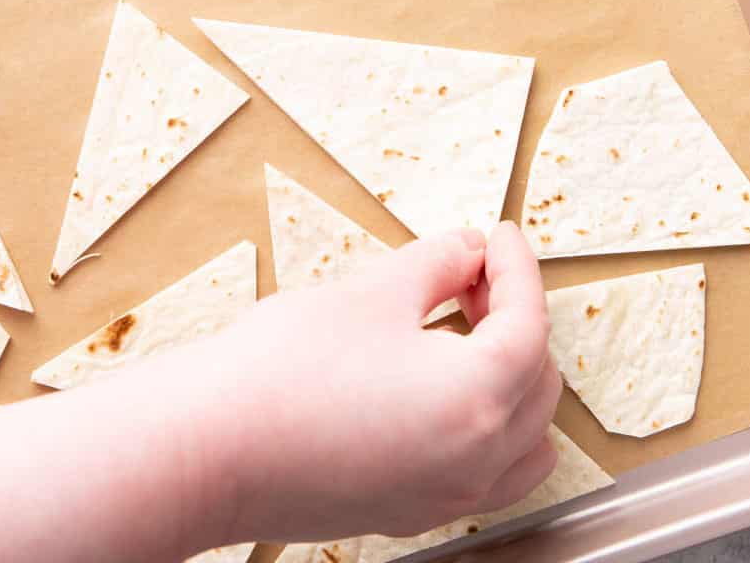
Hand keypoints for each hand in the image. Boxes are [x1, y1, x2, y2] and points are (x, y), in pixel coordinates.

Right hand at [199, 223, 560, 545]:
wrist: (212, 446)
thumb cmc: (284, 368)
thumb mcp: (370, 292)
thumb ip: (436, 264)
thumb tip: (469, 251)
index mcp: (477, 398)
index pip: (528, 324)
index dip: (518, 268)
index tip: (500, 236)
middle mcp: (475, 460)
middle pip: (537, 383)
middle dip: (515, 317)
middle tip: (472, 273)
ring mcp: (445, 495)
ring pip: (524, 439)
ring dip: (511, 380)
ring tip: (463, 333)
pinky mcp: (410, 512)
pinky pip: (485, 472)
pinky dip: (486, 424)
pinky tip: (438, 386)